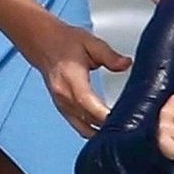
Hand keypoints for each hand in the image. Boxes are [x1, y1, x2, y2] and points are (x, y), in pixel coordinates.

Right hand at [22, 13, 129, 139]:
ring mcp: (62, 105)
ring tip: (120, 129)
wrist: (42, 44)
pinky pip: (79, 126)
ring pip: (84, 129)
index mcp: (71, 80)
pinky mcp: (63, 109)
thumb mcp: (90, 42)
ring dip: (101, 131)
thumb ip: (109, 55)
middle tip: (131, 126)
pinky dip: (93, 130)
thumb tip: (126, 64)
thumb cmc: (64, 42)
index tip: (125, 120)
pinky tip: (106, 129)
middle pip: (90, 121)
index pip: (89, 104)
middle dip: (110, 126)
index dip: (106, 116)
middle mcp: (64, 96)